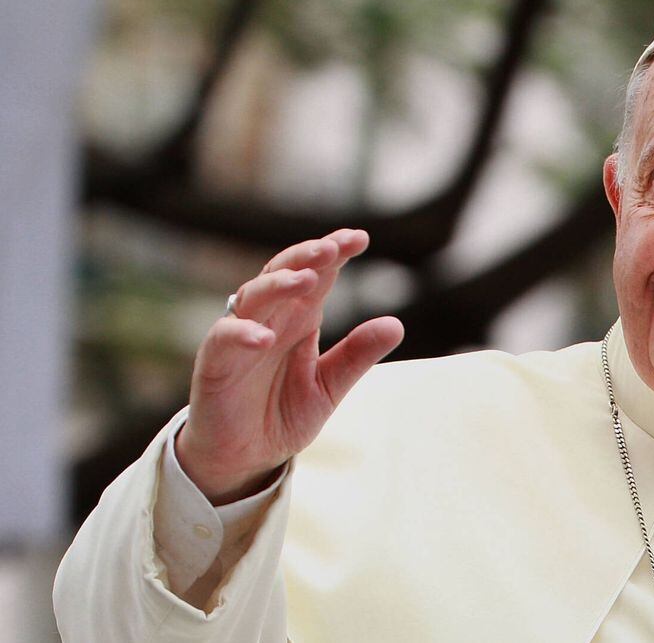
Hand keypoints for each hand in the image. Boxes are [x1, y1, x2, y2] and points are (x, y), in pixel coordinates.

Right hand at [176, 229, 404, 504]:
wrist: (244, 457)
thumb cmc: (282, 414)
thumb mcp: (329, 386)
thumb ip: (357, 356)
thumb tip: (397, 324)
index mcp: (299, 319)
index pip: (317, 275)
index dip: (334, 252)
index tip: (360, 238)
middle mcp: (270, 319)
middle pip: (283, 273)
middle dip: (307, 257)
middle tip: (333, 248)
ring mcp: (240, 337)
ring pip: (253, 296)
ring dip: (278, 285)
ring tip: (305, 279)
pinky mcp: (215, 363)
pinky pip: (224, 339)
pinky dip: (243, 334)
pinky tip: (265, 337)